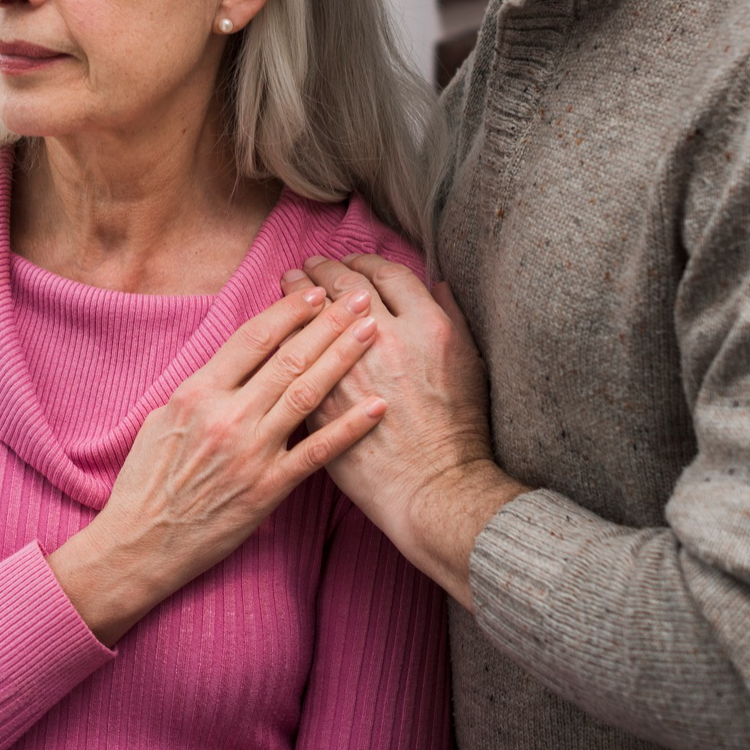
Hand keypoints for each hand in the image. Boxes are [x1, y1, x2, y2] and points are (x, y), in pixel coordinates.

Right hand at [48, 285, 385, 643]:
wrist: (140, 543)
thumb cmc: (146, 481)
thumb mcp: (161, 419)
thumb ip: (201, 389)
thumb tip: (232, 363)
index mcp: (198, 393)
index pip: (253, 338)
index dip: (289, 311)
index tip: (316, 292)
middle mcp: (227, 416)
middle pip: (288, 358)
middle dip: (329, 323)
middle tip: (359, 298)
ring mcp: (251, 453)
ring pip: (306, 395)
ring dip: (343, 359)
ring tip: (371, 331)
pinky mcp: (268, 489)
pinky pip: (316, 453)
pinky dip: (349, 428)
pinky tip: (376, 406)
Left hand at [284, 256, 530, 607]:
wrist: (434, 487)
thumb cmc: (458, 431)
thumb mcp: (469, 364)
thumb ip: (451, 317)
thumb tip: (436, 284)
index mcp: (426, 327)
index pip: (386, 275)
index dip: (365, 262)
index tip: (352, 262)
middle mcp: (386, 340)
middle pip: (344, 287)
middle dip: (323, 270)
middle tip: (310, 264)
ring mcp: (349, 372)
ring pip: (313, 317)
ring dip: (296, 295)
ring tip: (287, 281)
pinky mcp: (323, 402)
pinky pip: (295, 359)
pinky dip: (285, 337)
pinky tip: (279, 330)